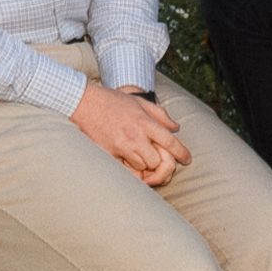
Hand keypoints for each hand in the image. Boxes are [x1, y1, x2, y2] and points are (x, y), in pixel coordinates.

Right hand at [71, 81, 191, 187]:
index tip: (187, 159)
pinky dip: (128, 168)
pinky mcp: (108, 154)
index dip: (181, 153)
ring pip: (140, 167)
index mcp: (144, 121)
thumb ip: (160, 114)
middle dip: (157, 161)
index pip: (169, 141)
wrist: (84, 103)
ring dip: (142, 164)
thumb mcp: (139, 101)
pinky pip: (124, 169)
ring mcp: (120, 146)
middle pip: (156, 161)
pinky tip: (126, 160)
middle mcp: (134, 136)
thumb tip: (175, 127)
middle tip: (154, 156)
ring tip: (136, 154)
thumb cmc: (112, 101)